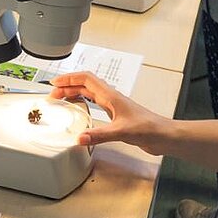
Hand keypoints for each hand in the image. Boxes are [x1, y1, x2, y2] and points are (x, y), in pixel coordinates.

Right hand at [49, 72, 164, 152]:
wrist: (163, 135)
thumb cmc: (150, 128)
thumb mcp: (122, 132)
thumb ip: (100, 135)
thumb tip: (80, 138)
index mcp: (111, 96)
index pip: (86, 79)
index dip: (69, 78)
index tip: (55, 83)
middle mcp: (111, 98)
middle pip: (85, 85)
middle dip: (68, 86)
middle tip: (54, 94)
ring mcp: (114, 106)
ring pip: (90, 93)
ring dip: (75, 93)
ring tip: (63, 99)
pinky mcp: (116, 116)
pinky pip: (96, 104)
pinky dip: (84, 104)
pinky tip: (81, 112)